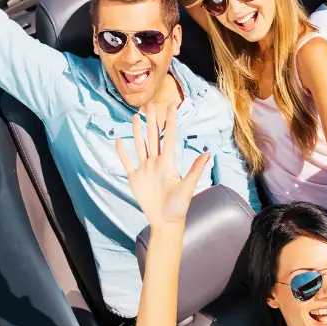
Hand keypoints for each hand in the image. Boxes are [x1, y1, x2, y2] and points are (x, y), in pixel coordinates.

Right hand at [116, 103, 210, 227]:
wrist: (165, 221)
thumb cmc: (179, 206)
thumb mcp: (188, 188)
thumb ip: (195, 170)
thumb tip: (208, 154)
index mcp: (168, 162)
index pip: (168, 136)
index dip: (170, 121)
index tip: (172, 105)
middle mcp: (156, 162)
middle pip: (152, 137)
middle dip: (151, 120)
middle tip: (149, 104)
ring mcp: (145, 169)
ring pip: (140, 146)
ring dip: (137, 132)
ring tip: (136, 117)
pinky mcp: (135, 178)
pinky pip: (127, 162)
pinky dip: (123, 152)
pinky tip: (119, 140)